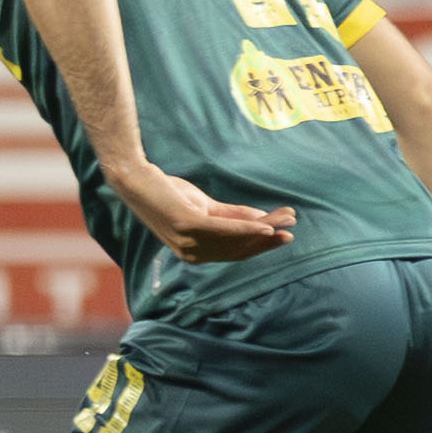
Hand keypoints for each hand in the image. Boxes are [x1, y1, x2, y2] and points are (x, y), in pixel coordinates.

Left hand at [114, 167, 296, 264]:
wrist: (139, 179)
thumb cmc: (169, 193)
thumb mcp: (206, 207)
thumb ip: (233, 216)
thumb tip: (264, 220)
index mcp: (196, 252)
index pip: (236, 253)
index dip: (262, 245)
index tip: (285, 234)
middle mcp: (192, 253)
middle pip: (239, 248)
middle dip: (268, 238)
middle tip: (292, 227)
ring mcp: (187, 242)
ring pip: (234, 239)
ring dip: (264, 230)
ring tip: (285, 220)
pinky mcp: (186, 225)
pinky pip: (222, 229)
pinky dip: (245, 227)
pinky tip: (263, 223)